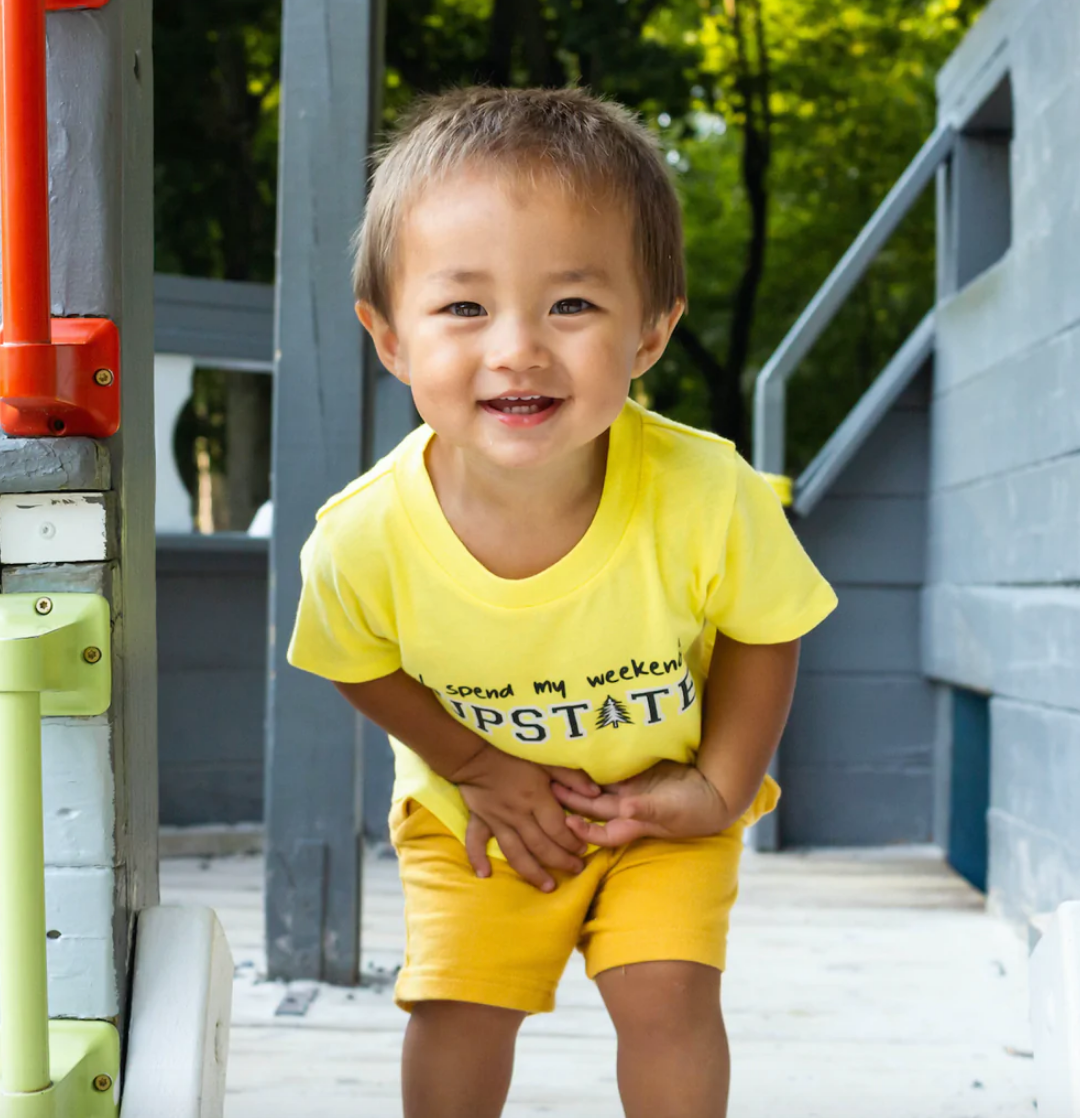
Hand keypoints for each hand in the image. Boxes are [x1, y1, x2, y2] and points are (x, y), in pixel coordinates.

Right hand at [451, 745, 599, 891]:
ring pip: (516, 853)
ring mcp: (497, 820)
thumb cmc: (513, 751)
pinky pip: (476, 842)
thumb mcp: (547, 758)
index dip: (573, 842)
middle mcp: (518, 816)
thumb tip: (595, 793)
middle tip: (576, 870)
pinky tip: (483, 874)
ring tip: (548, 886)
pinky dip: (477, 858)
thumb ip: (571, 776)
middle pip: (541, 846)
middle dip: (561, 861)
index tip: (584, 849)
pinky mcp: (480, 819)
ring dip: (532, 872)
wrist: (474, 750)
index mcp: (536, 799)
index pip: (558, 829)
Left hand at [551, 760, 732, 846]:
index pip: (602, 832)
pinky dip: (597, 763)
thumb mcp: (672, 809)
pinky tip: (581, 752)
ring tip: (555, 768)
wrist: (716, 789)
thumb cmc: (696, 808)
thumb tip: (624, 809)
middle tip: (547, 786)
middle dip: (570, 799)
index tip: (566, 823)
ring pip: (598, 785)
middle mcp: (627, 806)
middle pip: (592, 805)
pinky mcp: (637, 770)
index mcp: (633, 822)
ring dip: (578, 780)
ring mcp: (632, 787)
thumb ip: (647, 808)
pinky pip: (611, 768)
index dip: (583, 830)